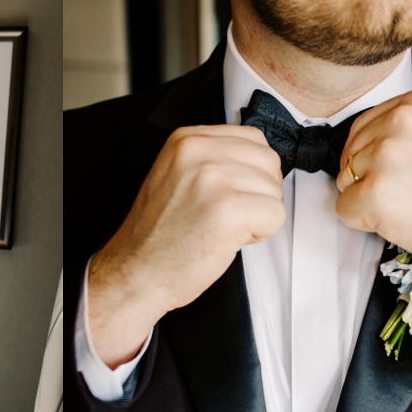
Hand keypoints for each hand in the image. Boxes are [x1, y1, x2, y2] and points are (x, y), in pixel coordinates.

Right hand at [88, 125, 284, 367]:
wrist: (136, 272)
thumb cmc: (156, 236)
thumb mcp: (175, 175)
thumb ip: (212, 159)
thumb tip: (256, 161)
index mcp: (186, 139)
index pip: (253, 139)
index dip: (250, 172)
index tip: (228, 192)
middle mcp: (198, 152)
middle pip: (269, 162)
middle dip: (259, 193)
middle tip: (226, 215)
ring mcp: (214, 178)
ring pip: (275, 190)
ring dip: (258, 215)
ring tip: (222, 227)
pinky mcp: (229, 209)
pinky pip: (276, 215)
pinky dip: (260, 234)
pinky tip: (229, 239)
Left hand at [335, 86, 411, 302]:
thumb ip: (406, 129)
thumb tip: (364, 142)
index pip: (363, 126)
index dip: (375, 156)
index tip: (403, 170)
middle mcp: (400, 121)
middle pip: (351, 154)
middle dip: (370, 177)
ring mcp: (385, 156)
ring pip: (346, 182)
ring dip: (368, 199)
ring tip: (411, 204)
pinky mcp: (373, 193)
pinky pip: (344, 210)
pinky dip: (364, 222)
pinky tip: (400, 220)